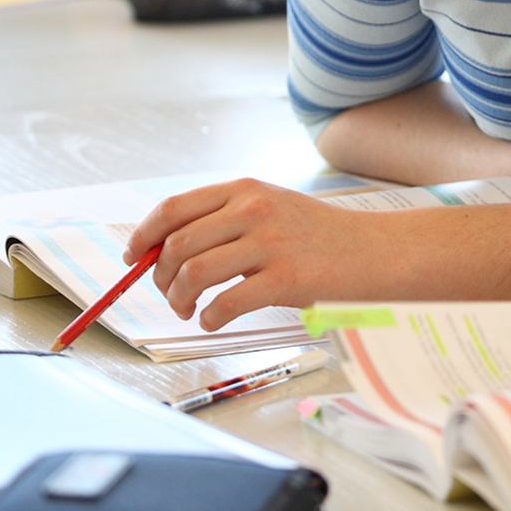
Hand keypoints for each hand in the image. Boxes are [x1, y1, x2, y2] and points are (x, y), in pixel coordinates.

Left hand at [126, 179, 378, 330]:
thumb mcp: (273, 208)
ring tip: (188, 310)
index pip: (174, 209)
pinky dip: (210, 318)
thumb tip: (164, 250)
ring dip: (179, 299)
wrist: (376, 252)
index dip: (144, 235)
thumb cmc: (320, 237)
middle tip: (170, 295)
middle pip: (178, 245)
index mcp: (246, 190)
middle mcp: (254, 209)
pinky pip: (225, 303)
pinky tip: (215, 320)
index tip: (134, 256)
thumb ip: (225, 220)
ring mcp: (270, 243)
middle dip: (161, 277)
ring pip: (194, 274)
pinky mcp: (285, 278)